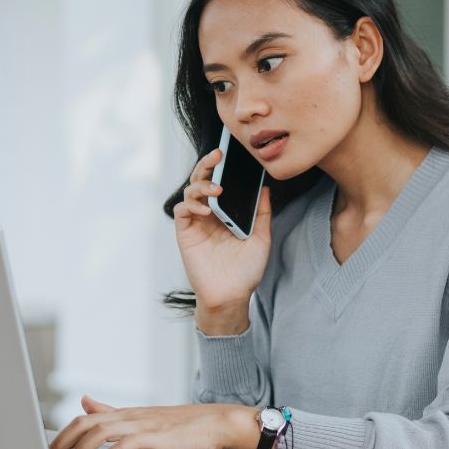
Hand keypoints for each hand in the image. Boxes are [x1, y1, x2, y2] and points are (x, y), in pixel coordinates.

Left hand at [47, 395, 259, 448]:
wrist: (220, 423)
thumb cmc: (185, 427)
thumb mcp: (144, 418)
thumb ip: (112, 412)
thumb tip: (84, 401)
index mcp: (126, 415)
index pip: (85, 419)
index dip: (64, 435)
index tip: (52, 448)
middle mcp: (131, 417)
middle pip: (86, 425)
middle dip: (64, 443)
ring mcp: (143, 425)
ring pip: (98, 432)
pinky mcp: (155, 437)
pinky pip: (123, 445)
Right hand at [172, 148, 272, 333]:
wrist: (233, 295)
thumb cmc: (246, 270)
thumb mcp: (261, 238)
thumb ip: (261, 213)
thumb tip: (265, 188)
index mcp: (225, 212)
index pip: (220, 182)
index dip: (221, 167)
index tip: (229, 153)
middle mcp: (209, 214)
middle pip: (202, 181)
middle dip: (207, 165)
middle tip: (217, 156)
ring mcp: (196, 223)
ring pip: (190, 192)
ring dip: (201, 186)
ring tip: (215, 189)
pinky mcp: (186, 233)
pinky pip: (182, 211)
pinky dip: (191, 205)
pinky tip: (206, 209)